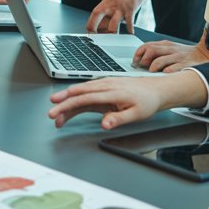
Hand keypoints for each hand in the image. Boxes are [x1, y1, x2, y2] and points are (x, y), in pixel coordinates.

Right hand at [48, 70, 207, 129]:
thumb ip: (119, 118)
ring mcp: (105, 85)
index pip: (85, 99)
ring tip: (56, 110)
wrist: (157, 89)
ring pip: (81, 91)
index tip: (57, 113)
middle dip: (62, 102)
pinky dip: (76, 98)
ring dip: (67, 99)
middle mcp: (106, 86)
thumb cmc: (148, 101)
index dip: (68, 106)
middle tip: (50, 112)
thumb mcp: (136, 114)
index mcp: (112, 93)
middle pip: (79, 93)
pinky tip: (69, 104)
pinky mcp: (105, 87)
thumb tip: (104, 123)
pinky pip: (87, 91)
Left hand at [86, 0, 153, 33]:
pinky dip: (130, 31)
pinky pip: (129, 23)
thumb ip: (109, 3)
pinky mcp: (131, 9)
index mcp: (106, 0)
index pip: (94, 14)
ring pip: (113, 26)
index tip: (91, 31)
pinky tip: (130, 34)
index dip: (91, 24)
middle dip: (97, 31)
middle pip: (98, 20)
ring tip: (115, 40)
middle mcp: (111, 4)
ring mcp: (121, 7)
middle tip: (100, 39)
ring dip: (113, 34)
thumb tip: (107, 14)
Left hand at [132, 38, 208, 71]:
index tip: (135, 61)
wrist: (207, 54)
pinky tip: (164, 75)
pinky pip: (172, 69)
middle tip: (142, 67)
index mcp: (166, 45)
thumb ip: (159, 52)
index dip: (138, 53)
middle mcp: (171, 49)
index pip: (147, 45)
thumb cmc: (187, 55)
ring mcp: (178, 57)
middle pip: (151, 51)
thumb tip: (142, 61)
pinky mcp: (185, 66)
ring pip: (159, 60)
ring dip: (152, 67)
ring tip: (151, 72)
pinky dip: (165, 72)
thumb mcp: (172, 49)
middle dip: (143, 60)